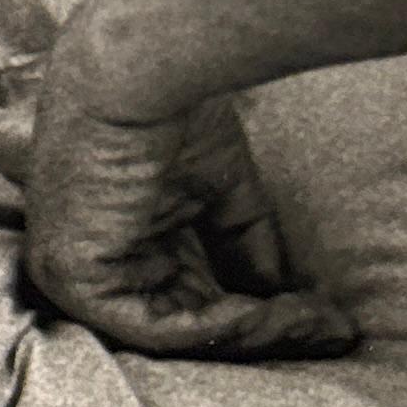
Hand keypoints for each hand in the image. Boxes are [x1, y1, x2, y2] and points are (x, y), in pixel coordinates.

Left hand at [23, 6, 354, 359]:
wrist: (142, 69)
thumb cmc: (174, 112)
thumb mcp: (219, 193)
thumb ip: (243, 249)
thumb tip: (289, 302)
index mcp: (117, 247)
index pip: (188, 307)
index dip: (260, 322)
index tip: (328, 324)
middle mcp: (92, 269)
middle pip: (187, 330)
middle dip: (266, 337)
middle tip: (333, 335)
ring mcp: (74, 277)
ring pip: (174, 337)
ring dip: (253, 334)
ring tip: (316, 323)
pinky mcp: (72, 277)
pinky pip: (152, 328)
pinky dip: (217, 328)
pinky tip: (271, 314)